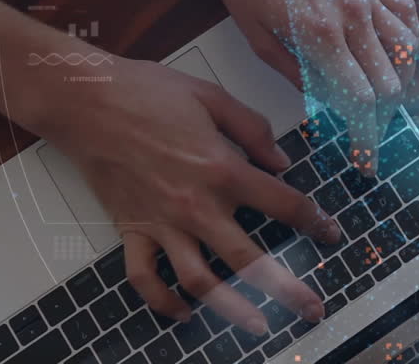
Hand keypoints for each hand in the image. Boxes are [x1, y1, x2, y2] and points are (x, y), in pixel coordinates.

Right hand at [32, 56, 340, 332]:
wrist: (85, 101)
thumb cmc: (148, 91)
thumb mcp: (212, 96)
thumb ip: (252, 129)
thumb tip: (281, 161)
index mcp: (223, 168)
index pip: (283, 204)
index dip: (315, 221)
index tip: (333, 234)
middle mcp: (196, 205)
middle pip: (250, 259)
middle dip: (287, 289)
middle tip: (312, 309)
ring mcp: (161, 223)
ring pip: (201, 281)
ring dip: (231, 309)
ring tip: (258, 326)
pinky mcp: (130, 230)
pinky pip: (144, 278)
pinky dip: (162, 302)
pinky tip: (184, 314)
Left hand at [201, 0, 418, 174]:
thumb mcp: (255, 32)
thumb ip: (292, 71)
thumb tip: (320, 101)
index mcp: (319, 36)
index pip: (362, 97)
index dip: (366, 131)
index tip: (364, 154)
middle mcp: (353, 17)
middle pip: (391, 81)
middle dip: (385, 113)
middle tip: (370, 129)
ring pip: (407, 51)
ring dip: (400, 80)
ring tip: (382, 96)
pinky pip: (407, 14)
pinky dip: (410, 39)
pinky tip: (397, 51)